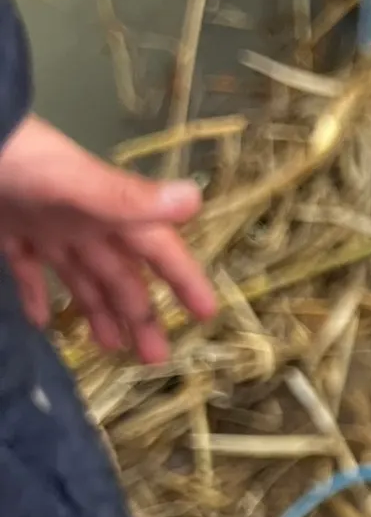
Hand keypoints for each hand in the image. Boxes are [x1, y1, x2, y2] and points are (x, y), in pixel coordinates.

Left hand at [0, 115, 217, 362]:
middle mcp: (86, 222)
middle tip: (156, 357)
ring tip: (111, 348)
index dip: (184, 281)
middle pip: (122, 275)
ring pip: (83, 277)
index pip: (158, 252)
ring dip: (99, 311)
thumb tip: (195, 201)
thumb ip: (128, 197)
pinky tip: (43, 321)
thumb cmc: (18, 159)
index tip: (205, 315)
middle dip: (141, 314)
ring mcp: (47, 226)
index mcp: (110, 212)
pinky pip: (30, 270)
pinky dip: (38, 295)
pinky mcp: (10, 231)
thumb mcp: (73, 180)